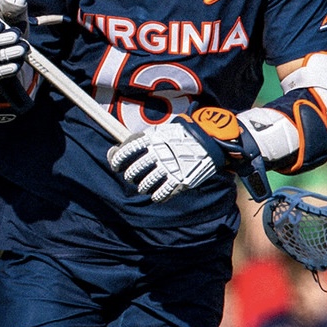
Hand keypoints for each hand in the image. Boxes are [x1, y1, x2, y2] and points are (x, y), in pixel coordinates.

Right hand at [0, 0, 35, 115]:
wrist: (13, 45)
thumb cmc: (10, 23)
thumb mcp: (13, 12)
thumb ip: (13, 4)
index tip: (0, 25)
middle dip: (1, 40)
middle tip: (17, 36)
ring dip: (7, 54)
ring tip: (23, 48)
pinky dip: (6, 68)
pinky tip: (18, 63)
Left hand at [108, 108, 257, 202]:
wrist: (210, 140)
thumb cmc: (182, 135)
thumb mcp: (160, 131)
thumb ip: (140, 141)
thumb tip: (116, 151)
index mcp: (151, 139)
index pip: (125, 152)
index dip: (116, 161)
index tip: (116, 165)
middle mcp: (157, 154)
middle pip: (133, 172)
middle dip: (130, 176)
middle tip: (133, 176)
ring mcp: (168, 168)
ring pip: (144, 185)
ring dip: (142, 186)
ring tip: (144, 185)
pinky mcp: (179, 181)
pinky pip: (160, 194)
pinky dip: (156, 196)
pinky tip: (156, 194)